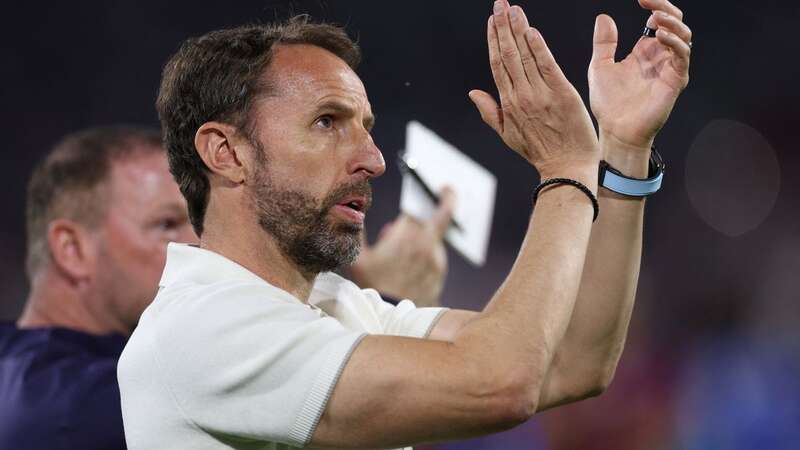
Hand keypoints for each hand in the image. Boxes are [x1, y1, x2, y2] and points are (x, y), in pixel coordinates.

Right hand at [349, 189, 455, 306]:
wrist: (392, 318)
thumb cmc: (372, 286)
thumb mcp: (358, 257)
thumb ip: (359, 230)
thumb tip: (354, 212)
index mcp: (407, 233)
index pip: (424, 204)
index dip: (427, 193)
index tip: (437, 185)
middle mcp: (427, 243)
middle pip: (442, 215)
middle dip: (445, 200)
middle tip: (446, 189)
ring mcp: (436, 259)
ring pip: (433, 238)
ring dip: (423, 236)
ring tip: (404, 245)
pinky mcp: (439, 273)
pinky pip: (434, 255)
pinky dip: (425, 253)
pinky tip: (410, 261)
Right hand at [469, 1, 599, 179]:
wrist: (566, 168)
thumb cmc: (540, 152)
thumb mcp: (508, 135)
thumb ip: (490, 112)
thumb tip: (473, 93)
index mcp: (508, 104)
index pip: (498, 65)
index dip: (494, 41)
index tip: (491, 21)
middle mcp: (521, 96)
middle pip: (509, 55)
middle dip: (503, 27)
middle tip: (499, 4)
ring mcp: (541, 95)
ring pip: (525, 56)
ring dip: (518, 30)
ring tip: (512, 9)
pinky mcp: (562, 95)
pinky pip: (547, 67)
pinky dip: (538, 48)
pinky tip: (531, 31)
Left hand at [589, 0, 691, 150]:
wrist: (616, 131)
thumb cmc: (609, 104)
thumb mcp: (600, 67)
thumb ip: (604, 43)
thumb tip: (604, 16)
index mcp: (644, 52)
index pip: (658, 21)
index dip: (653, 6)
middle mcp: (660, 57)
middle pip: (674, 23)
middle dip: (665, 8)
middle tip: (650, 3)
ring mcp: (670, 68)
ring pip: (683, 36)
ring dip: (672, 23)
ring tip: (656, 18)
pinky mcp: (676, 80)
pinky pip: (682, 55)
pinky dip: (674, 42)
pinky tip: (659, 37)